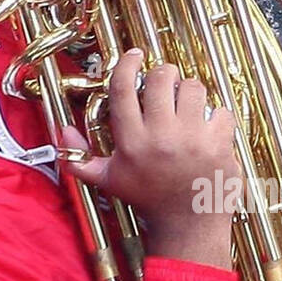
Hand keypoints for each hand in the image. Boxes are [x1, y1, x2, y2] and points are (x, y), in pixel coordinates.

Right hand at [64, 49, 239, 269]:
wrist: (188, 225)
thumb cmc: (149, 200)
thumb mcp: (109, 181)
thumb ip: (79, 156)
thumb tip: (60, 131)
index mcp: (132, 141)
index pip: (123, 87)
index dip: (127, 63)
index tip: (135, 55)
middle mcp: (160, 136)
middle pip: (162, 78)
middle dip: (164, 75)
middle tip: (166, 84)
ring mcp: (192, 139)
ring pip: (194, 88)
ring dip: (191, 92)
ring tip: (187, 107)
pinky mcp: (219, 144)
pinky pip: (221, 110)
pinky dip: (217, 117)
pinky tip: (209, 130)